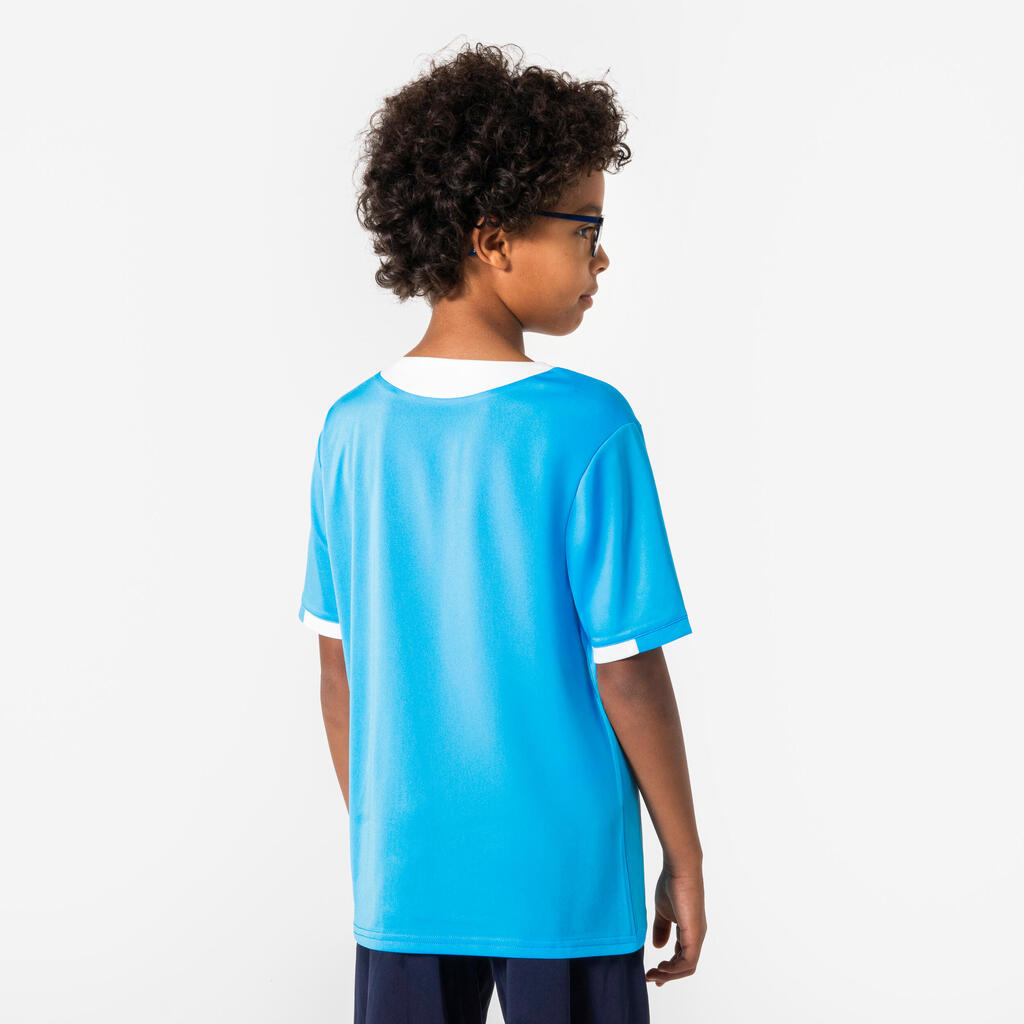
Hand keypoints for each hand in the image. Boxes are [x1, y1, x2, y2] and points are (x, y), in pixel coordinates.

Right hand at [645, 864, 706, 985]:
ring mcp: (697, 936)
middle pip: (685, 966)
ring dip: (669, 974)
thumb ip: (661, 929)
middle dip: (667, 975)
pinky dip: (674, 968)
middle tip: (651, 978)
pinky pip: (687, 961)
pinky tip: (661, 967)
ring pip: (687, 967)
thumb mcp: (663, 911)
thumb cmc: (672, 884)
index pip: (682, 956)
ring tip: (653, 974)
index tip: (653, 973)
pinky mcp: (694, 934)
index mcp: (689, 930)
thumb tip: (659, 947)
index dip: (668, 968)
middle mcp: (696, 936)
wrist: (680, 869)